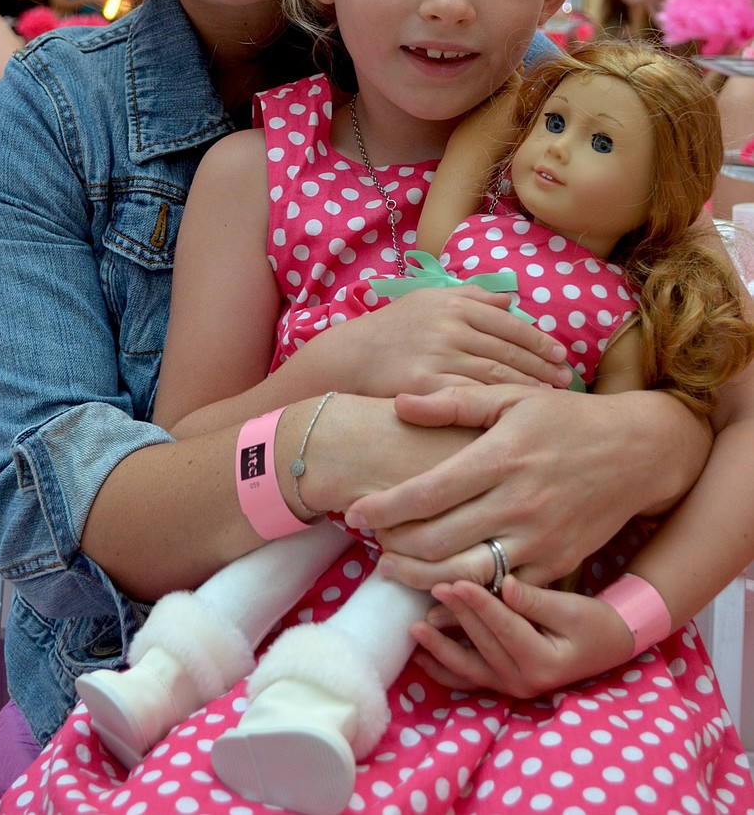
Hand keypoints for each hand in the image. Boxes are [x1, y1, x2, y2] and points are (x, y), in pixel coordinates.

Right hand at [321, 286, 572, 396]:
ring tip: (549, 398)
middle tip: (565, 382)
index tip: (561, 356)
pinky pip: (472, 396)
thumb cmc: (392, 328)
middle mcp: (450, 327)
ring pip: (495, 374)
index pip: (508, 323)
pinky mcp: (427, 386)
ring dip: (527, 386)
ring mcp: (439, 357)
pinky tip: (515, 413)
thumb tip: (510, 300)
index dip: (538, 341)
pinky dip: (498, 404)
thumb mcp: (428, 299)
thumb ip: (471, 296)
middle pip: (507, 350)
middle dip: (541, 366)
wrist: (348, 356)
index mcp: (454, 304)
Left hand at [346, 383, 703, 586]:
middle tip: (368, 544)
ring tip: (393, 570)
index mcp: (502, 457)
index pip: (428, 492)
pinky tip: (439, 588)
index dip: (384, 507)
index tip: (353, 512)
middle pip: (438, 541)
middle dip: (394, 547)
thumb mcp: (511, 396)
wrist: (637, 452)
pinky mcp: (556, 566)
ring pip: (466, 575)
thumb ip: (453, 401)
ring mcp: (540, 540)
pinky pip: (503, 593)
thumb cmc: (565, 419)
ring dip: (421, 579)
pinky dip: (467, 595)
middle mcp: (519, 503)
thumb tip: (400, 403)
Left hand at [410, 574, 634, 696]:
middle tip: (432, 587)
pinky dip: (444, 670)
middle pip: (482, 643)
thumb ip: (535, 600)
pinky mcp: (503, 682)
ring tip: (414, 628)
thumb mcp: (571, 609)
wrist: (607, 646)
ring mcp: (511, 686)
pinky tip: (421, 657)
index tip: (456, 581)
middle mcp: (524, 681)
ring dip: (440, 648)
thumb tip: (506, 584)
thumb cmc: (593, 623)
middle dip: (456, 615)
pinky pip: (469, 678)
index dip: (479, 604)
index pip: (504, 628)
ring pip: (469, 666)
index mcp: (543, 663)